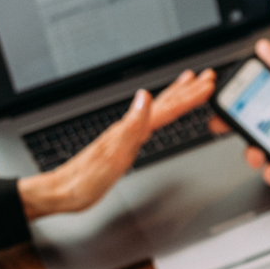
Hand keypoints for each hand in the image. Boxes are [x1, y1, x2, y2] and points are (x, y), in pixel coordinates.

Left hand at [18, 68, 215, 219]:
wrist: (62, 191)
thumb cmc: (85, 179)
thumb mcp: (112, 156)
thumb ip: (132, 126)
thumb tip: (145, 96)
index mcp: (129, 129)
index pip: (165, 108)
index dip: (188, 97)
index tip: (207, 84)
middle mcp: (128, 127)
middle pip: (163, 104)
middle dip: (186, 90)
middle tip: (207, 76)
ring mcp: (125, 133)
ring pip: (156, 109)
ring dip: (175, 96)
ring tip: (188, 83)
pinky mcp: (122, 143)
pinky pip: (148, 121)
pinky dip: (160, 111)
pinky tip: (158, 111)